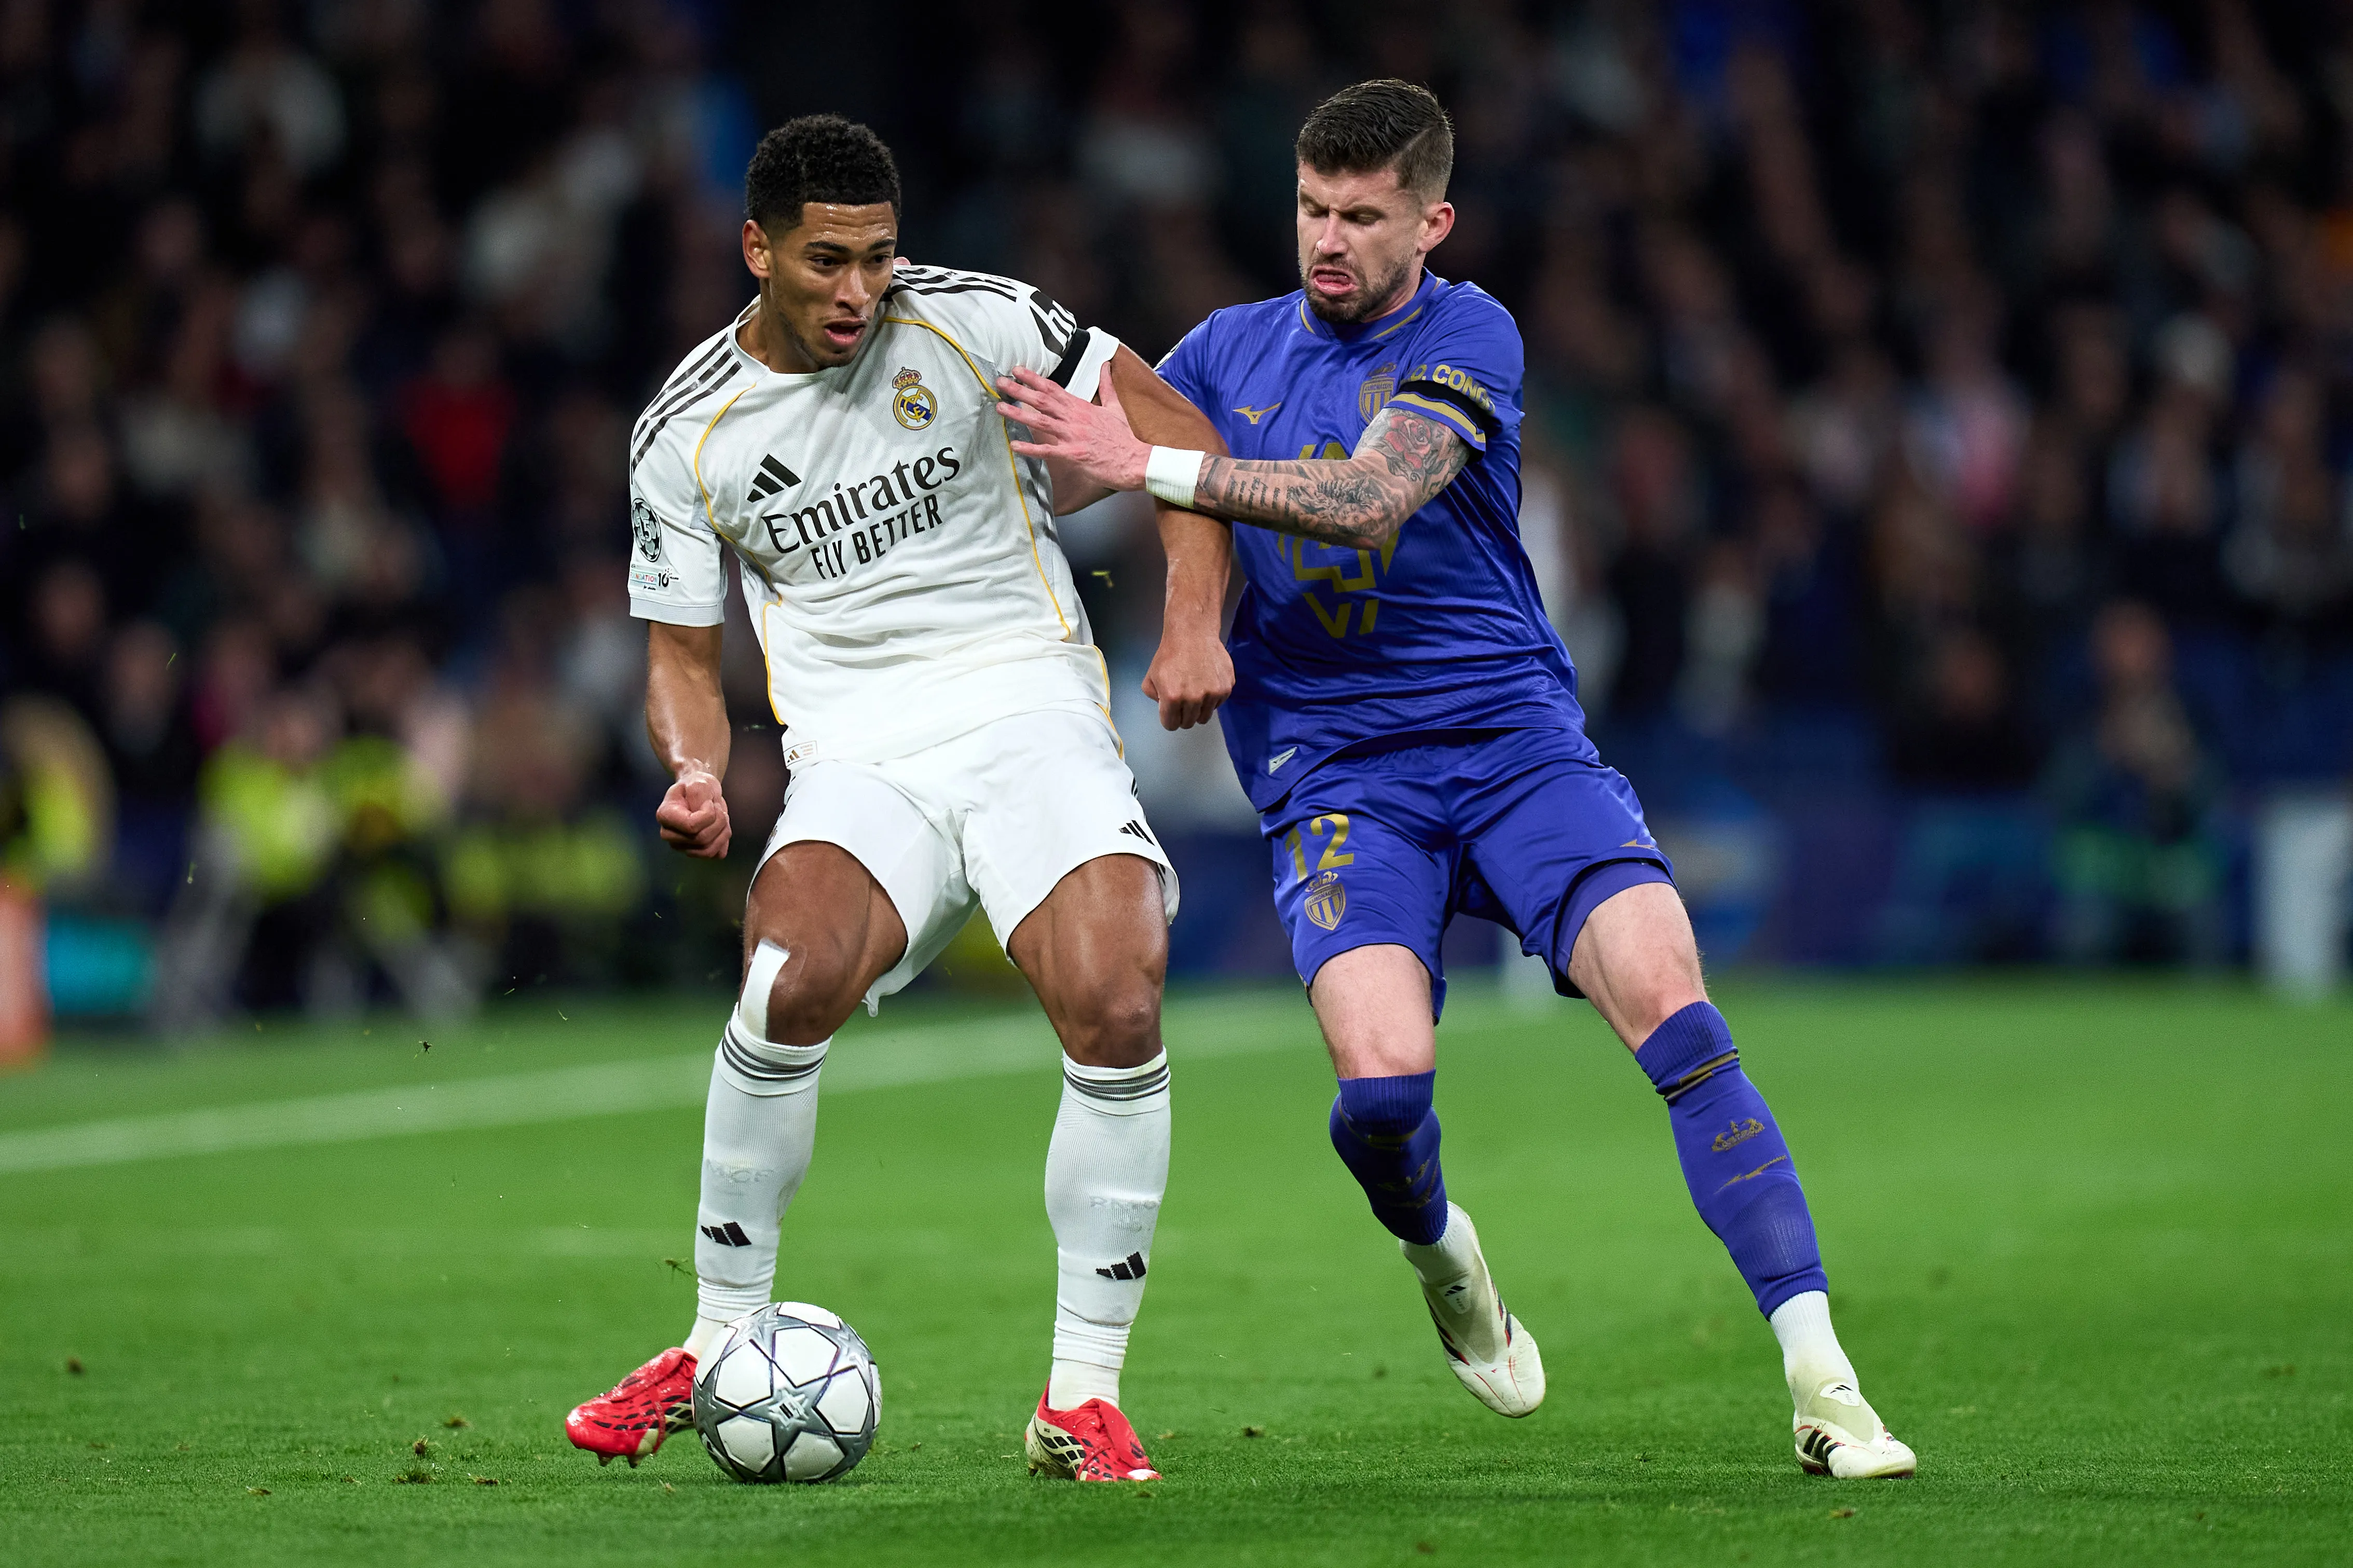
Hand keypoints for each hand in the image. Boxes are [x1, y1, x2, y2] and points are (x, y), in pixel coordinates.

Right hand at [655, 767, 731, 858]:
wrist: (701, 793)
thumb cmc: (697, 785)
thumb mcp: (699, 783)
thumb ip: (698, 795)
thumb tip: (703, 816)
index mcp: (665, 816)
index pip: (691, 826)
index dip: (708, 814)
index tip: (709, 802)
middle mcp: (669, 835)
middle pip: (701, 839)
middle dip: (719, 821)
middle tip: (719, 808)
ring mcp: (682, 846)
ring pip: (709, 851)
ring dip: (723, 831)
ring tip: (722, 816)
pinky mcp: (697, 852)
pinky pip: (717, 854)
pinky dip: (724, 839)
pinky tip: (721, 826)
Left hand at [996, 365, 1151, 490]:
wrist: (1134, 460)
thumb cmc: (1124, 437)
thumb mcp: (1116, 407)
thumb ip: (1107, 385)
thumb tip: (1105, 365)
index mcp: (1082, 406)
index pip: (1053, 388)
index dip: (1033, 378)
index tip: (1017, 370)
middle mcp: (1074, 418)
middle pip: (1042, 400)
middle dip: (1019, 390)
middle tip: (1000, 382)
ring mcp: (1072, 436)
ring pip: (1040, 421)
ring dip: (1018, 414)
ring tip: (999, 407)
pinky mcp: (1072, 454)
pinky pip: (1047, 450)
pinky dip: (1030, 448)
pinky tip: (1014, 445)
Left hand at [1143, 630, 1233, 730]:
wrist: (1193, 633)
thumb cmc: (1170, 653)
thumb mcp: (1151, 677)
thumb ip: (1155, 698)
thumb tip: (1165, 707)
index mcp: (1172, 697)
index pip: (1171, 725)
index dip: (1169, 718)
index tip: (1171, 712)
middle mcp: (1194, 698)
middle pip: (1188, 723)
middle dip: (1183, 715)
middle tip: (1182, 700)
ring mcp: (1212, 694)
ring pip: (1204, 717)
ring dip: (1198, 709)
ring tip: (1194, 692)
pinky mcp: (1226, 688)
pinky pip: (1218, 704)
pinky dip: (1212, 699)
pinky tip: (1205, 682)